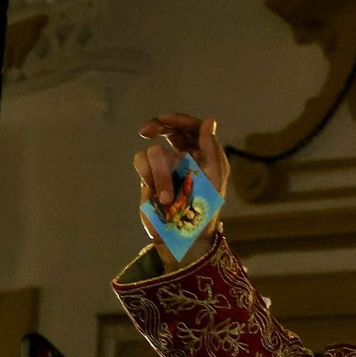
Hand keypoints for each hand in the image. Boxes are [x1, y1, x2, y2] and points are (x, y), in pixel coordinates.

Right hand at [134, 113, 229, 268]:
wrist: (182, 236)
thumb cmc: (204, 210)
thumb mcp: (214, 178)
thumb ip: (212, 148)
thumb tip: (209, 120)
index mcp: (204, 155)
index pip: (193, 128)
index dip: (179, 120)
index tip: (165, 120)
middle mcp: (185, 156)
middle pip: (169, 129)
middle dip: (158, 126)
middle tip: (147, 130)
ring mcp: (166, 166)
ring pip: (154, 150)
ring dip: (159, 174)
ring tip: (167, 198)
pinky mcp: (150, 177)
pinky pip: (141, 161)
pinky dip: (147, 176)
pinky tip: (156, 194)